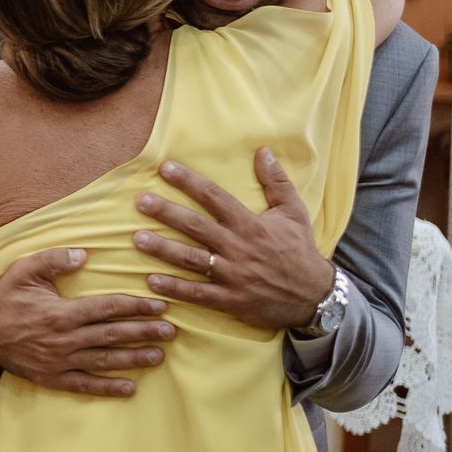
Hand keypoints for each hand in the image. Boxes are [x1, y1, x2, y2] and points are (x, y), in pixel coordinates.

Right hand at [0, 248, 171, 397]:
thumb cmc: (5, 297)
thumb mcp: (24, 270)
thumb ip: (54, 259)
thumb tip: (85, 254)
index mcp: (61, 312)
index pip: (107, 308)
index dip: (135, 307)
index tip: (158, 305)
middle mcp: (65, 339)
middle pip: (112, 335)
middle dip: (144, 332)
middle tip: (170, 331)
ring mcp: (60, 361)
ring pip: (105, 360)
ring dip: (134, 358)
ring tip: (159, 355)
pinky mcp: (53, 377)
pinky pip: (85, 384)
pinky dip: (108, 388)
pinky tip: (130, 388)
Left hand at [133, 151, 333, 330]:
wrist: (315, 297)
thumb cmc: (299, 251)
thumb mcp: (294, 213)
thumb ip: (276, 182)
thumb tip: (263, 150)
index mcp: (251, 225)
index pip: (215, 197)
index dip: (189, 182)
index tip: (164, 168)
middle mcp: (239, 248)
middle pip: (197, 226)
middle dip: (167, 213)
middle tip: (141, 201)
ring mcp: (233, 275)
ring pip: (193, 259)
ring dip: (163, 250)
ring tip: (136, 239)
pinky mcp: (231, 300)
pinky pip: (199, 293)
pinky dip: (176, 288)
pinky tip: (151, 281)